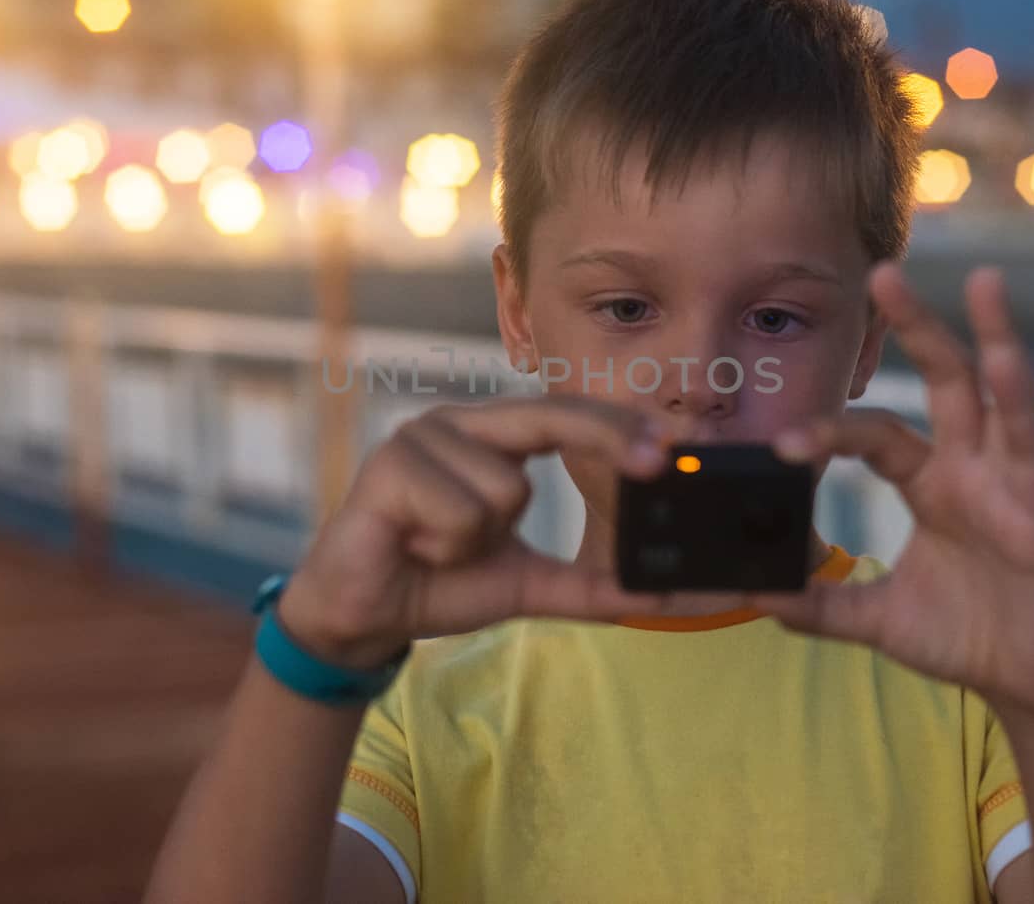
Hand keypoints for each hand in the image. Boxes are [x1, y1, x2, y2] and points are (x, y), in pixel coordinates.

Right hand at [277, 395, 678, 670]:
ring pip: (506, 487)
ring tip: (441, 549)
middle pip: (550, 416)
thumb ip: (594, 586)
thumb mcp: (530, 584)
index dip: (619, 425)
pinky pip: (461, 511)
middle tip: (657, 462)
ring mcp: (421, 436)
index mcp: (493, 439)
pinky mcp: (388, 464)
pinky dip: (447, 547)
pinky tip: (416, 548)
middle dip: (609, 436)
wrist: (361, 618)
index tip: (672, 445)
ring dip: (482, 542)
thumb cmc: (440, 583)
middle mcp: (460, 423)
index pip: (566, 416)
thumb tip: (664, 598)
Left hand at [756, 263, 1033, 721]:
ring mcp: (1008, 480)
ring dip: (991, 336)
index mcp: (930, 483)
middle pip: (942, 380)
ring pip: (998, 394)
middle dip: (917, 326)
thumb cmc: (963, 638)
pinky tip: (1006, 357)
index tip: (781, 445)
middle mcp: (969, 467)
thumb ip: (820, 606)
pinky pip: (1030, 444)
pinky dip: (1019, 399)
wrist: (1026, 685)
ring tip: (983, 279)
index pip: (874, 435)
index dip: (829, 434)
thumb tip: (755, 597)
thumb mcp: (875, 620)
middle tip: (881, 271)